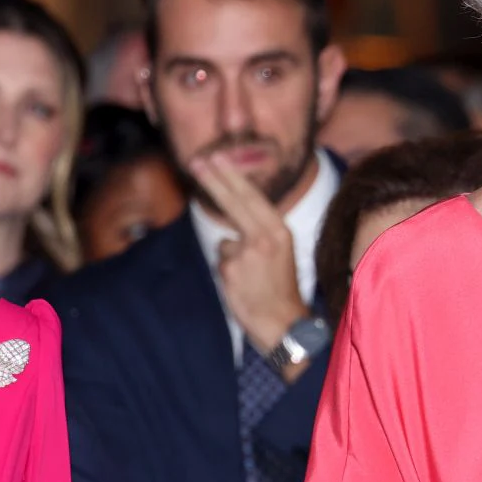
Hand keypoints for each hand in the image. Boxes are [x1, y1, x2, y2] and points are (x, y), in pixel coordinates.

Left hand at [188, 155, 308, 360]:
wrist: (284, 324)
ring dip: (231, 255)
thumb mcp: (282, 251)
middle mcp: (264, 237)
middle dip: (214, 179)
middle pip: (234, 202)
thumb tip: (236, 218)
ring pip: (226, 241)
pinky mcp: (231, 270)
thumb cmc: (282, 289)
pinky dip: (228, 271)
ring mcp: (246, 253)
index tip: (217, 157)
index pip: (252, 196)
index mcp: (280, 230)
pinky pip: (221, 261)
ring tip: (251, 276)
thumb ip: (262, 231)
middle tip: (197, 161)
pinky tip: (242, 285)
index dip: (232, 176)